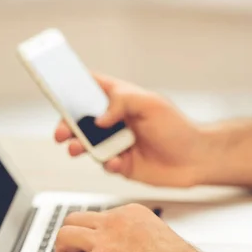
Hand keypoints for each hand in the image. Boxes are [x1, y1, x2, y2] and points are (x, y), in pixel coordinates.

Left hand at [53, 203, 220, 251]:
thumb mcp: (160, 240)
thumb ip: (140, 240)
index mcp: (132, 213)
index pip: (99, 216)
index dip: (90, 235)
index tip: (92, 249)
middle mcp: (116, 221)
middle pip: (74, 219)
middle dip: (68, 240)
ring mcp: (105, 240)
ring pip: (63, 236)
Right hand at [54, 74, 205, 186]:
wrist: (196, 160)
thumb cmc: (178, 128)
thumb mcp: (151, 104)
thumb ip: (122, 103)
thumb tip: (99, 119)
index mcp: (120, 100)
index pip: (91, 88)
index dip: (73, 86)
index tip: (55, 86)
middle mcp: (115, 121)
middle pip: (82, 120)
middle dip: (67, 125)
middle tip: (62, 131)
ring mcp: (116, 144)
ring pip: (88, 144)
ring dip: (79, 146)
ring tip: (78, 148)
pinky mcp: (121, 165)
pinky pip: (105, 165)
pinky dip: (108, 164)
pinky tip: (117, 162)